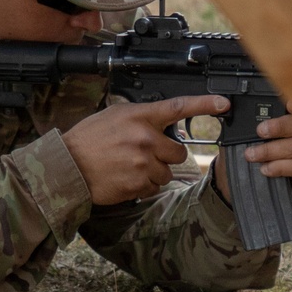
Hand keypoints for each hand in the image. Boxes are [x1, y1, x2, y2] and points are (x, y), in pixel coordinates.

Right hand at [62, 95, 231, 204]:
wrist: (67, 166)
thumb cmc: (89, 139)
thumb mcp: (114, 115)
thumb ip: (142, 117)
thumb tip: (163, 124)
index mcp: (140, 117)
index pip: (178, 107)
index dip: (204, 104)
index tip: (224, 104)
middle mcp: (145, 138)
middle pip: (179, 151)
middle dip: (167, 155)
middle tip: (145, 154)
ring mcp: (143, 163)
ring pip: (167, 172)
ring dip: (154, 172)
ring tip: (129, 166)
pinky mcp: (139, 183)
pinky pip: (154, 187)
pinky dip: (143, 186)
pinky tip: (125, 178)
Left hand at [213, 101, 291, 202]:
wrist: (242, 180)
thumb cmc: (245, 153)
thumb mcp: (238, 135)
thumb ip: (240, 122)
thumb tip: (226, 107)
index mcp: (288, 120)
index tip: (288, 103)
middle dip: (281, 126)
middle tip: (260, 131)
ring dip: (273, 150)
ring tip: (252, 155)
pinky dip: (281, 167)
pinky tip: (266, 169)